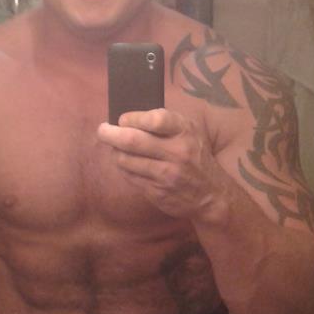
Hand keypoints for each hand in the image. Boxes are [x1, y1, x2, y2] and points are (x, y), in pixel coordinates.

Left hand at [97, 109, 225, 219]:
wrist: (211, 195)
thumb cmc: (196, 157)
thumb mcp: (190, 134)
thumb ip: (166, 124)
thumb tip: (129, 118)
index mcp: (185, 132)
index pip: (155, 119)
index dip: (133, 118)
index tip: (123, 119)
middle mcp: (177, 153)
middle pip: (132, 140)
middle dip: (110, 133)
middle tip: (102, 130)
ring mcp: (166, 175)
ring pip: (125, 160)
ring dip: (115, 152)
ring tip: (115, 147)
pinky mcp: (156, 192)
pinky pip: (130, 176)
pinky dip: (123, 167)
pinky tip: (127, 163)